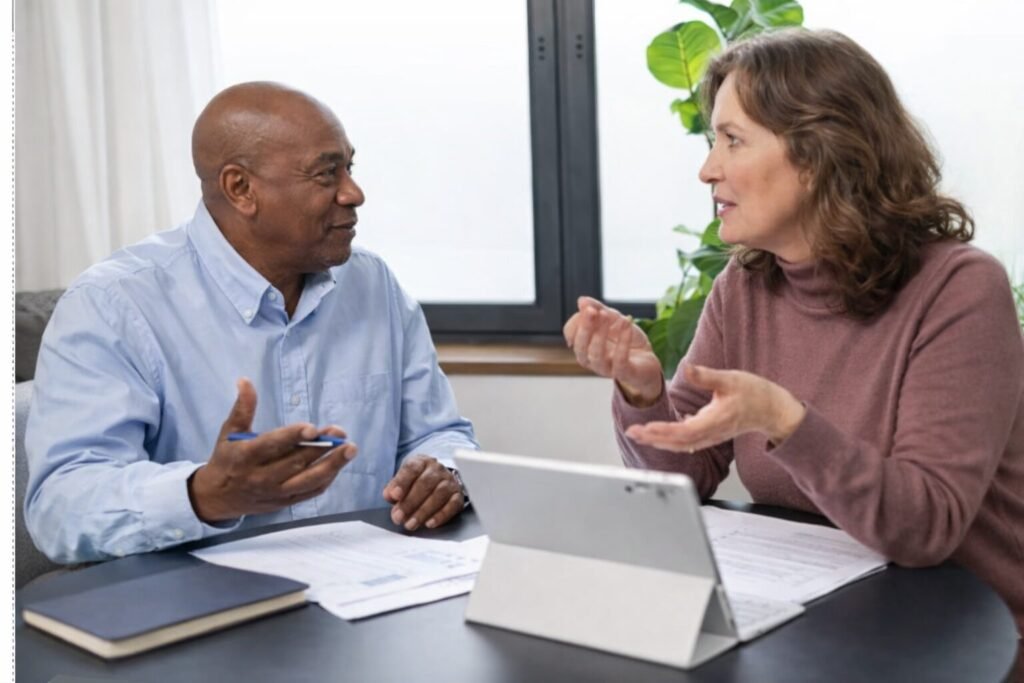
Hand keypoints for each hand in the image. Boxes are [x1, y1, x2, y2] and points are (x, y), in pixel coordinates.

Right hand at [188, 378, 358, 521]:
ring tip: (350, 450)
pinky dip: (326, 479)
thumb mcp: (229, 432)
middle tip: (341, 432)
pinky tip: (338, 464)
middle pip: (296, 463)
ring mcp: (275, 492)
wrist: (217, 498)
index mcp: (246, 456)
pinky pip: (310, 493)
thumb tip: (245, 381)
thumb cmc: (226, 459)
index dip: (293, 437)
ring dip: (332, 465)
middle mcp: (261, 477)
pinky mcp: (284, 502)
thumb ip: (242, 408)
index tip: (313, 428)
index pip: (272, 446)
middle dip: (321, 448)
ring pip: (308, 481)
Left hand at [382, 455, 463, 531]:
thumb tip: (390, 495)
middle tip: (399, 517)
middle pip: (425, 483)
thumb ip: (394, 489)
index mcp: (421, 462)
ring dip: (423, 511)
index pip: (411, 469)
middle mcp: (437, 469)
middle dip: (410, 502)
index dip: (402, 482)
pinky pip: (452, 505)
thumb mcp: (402, 481)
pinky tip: (429, 523)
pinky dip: (441, 515)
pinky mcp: (458, 496)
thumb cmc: (417, 482)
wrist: (438, 481)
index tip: (394, 496)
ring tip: (411, 523)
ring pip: (439, 494)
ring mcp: (450, 482)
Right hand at [563, 296, 663, 406]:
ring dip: (600, 334)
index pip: (570, 334)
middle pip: (580, 346)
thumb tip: (582, 300)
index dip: (578, 320)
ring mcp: (607, 368)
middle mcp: (591, 359)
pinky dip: (623, 342)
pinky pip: (620, 360)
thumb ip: (598, 309)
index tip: (590, 307)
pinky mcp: (624, 373)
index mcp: (584, 346)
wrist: (647, 358)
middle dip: (585, 327)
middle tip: (592, 311)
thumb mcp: (613, 319)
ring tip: (608, 316)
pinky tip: (627, 325)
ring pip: (596, 355)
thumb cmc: (625, 339)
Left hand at [625, 364, 805, 451]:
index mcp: (715, 420)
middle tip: (631, 432)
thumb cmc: (755, 393)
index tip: (646, 427)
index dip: (664, 431)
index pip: (685, 431)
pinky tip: (657, 434)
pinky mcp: (710, 435)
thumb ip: (706, 376)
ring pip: (680, 444)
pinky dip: (670, 440)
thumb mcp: (731, 378)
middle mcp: (711, 433)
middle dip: (653, 438)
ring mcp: (710, 436)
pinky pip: (686, 442)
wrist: (772, 410)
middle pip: (678, 441)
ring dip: (658, 440)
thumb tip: (687, 368)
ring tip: (638, 433)